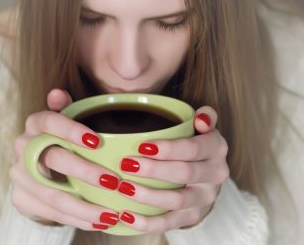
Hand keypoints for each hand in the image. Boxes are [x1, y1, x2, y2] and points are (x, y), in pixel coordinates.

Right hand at [10, 89, 120, 230]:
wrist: (37, 172)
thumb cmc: (60, 143)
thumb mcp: (66, 125)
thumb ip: (67, 111)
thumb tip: (58, 93)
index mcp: (35, 124)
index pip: (49, 122)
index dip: (71, 130)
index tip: (96, 141)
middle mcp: (23, 147)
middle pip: (52, 158)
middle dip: (85, 171)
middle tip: (113, 182)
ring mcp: (19, 175)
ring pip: (52, 193)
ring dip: (84, 205)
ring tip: (111, 213)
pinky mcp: (21, 198)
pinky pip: (50, 212)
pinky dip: (76, 218)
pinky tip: (97, 221)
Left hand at [116, 106, 228, 232]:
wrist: (206, 175)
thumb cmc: (194, 145)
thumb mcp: (202, 128)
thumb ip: (205, 117)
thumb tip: (201, 118)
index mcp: (216, 149)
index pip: (194, 149)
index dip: (168, 149)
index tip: (142, 147)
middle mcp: (215, 175)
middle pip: (184, 174)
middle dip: (154, 170)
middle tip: (127, 165)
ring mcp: (204, 198)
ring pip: (177, 200)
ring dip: (148, 196)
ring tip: (124, 188)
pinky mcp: (193, 216)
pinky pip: (170, 223)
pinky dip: (148, 223)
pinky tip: (126, 216)